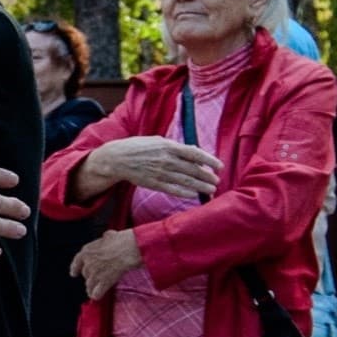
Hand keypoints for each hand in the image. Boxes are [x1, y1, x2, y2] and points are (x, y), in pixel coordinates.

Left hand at [70, 229, 142, 299]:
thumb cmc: (122, 240)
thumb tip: (108, 237)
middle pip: (85, 274)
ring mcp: (95, 273)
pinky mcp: (104, 282)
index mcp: (87, 251)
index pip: (77, 262)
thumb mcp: (109, 235)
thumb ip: (105, 239)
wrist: (129, 249)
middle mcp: (88, 263)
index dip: (75, 269)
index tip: (74, 273)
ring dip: (91, 288)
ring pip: (89, 285)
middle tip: (96, 279)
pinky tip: (97, 296)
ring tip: (94, 290)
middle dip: (90, 277)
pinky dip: (96, 295)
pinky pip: (96, 293)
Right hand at [89, 136, 221, 199]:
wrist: (116, 159)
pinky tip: (193, 195)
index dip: (209, 160)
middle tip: (216, 181)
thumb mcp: (157, 141)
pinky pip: (172, 189)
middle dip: (207, 176)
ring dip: (200, 186)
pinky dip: (184, 193)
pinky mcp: (153, 183)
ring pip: (185, 181)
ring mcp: (160, 172)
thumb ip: (176, 146)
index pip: (195, 154)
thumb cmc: (137, 147)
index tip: (219, 166)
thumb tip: (194, 151)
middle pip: (193, 170)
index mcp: (169, 147)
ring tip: (210, 190)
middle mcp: (167, 160)